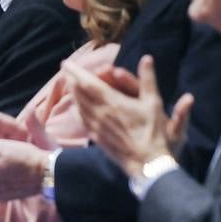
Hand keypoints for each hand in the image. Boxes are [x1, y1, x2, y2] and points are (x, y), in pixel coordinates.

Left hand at [65, 55, 185, 177]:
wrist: (147, 163)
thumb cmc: (153, 132)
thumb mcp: (154, 102)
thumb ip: (148, 79)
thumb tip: (147, 58)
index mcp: (112, 102)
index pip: (88, 83)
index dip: (76, 71)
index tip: (66, 63)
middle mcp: (100, 113)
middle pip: (80, 93)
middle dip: (71, 79)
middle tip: (65, 70)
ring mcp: (97, 127)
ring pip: (79, 107)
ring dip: (73, 94)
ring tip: (69, 85)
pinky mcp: (98, 138)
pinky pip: (83, 122)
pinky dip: (77, 112)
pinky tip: (76, 110)